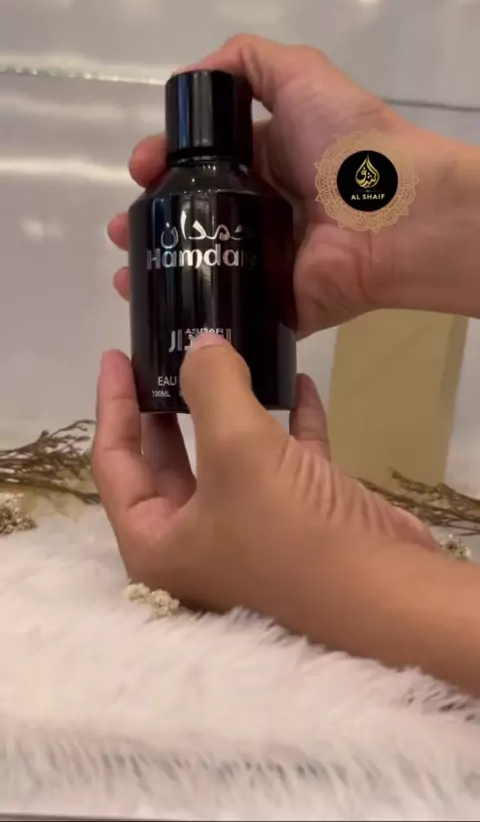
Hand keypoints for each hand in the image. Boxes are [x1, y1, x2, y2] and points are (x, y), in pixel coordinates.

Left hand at [92, 333, 436, 659]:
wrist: (389, 594)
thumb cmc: (290, 529)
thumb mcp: (237, 447)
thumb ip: (210, 386)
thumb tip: (201, 345)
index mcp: (158, 544)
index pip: (114, 463)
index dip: (113, 404)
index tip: (118, 354)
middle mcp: (197, 545)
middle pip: (167, 463)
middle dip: (166, 406)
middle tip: (166, 354)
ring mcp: (250, 535)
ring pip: (226, 459)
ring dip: (230, 409)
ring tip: (224, 358)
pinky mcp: (300, 522)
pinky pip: (283, 461)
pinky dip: (288, 422)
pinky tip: (297, 383)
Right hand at [108, 34, 479, 332]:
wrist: (394, 215)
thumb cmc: (346, 144)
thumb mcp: (300, 75)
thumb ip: (249, 62)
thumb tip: (192, 76)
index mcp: (271, 161)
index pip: (206, 162)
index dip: (166, 163)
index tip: (140, 170)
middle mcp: (267, 211)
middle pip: (198, 216)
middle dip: (153, 217)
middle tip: (124, 226)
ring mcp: (271, 261)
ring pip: (205, 265)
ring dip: (160, 265)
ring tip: (126, 269)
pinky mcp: (279, 305)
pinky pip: (231, 310)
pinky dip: (193, 311)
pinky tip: (155, 305)